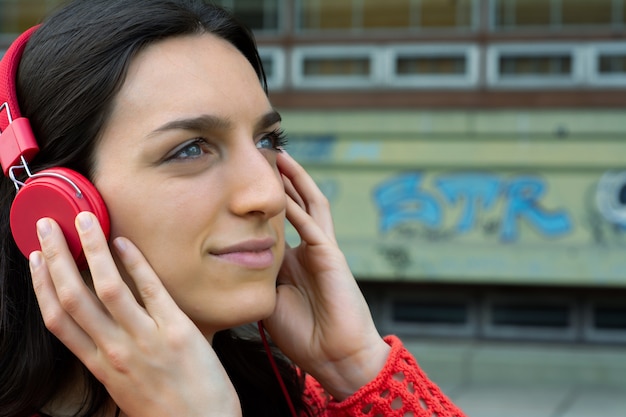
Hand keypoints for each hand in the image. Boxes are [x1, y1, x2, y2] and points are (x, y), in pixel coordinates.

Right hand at [30, 212, 240, 416]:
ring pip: (108, 287)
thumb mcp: (125, 388)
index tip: (34, 259)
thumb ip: (111, 358)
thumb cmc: (166, 410)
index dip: (41, 285)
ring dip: (92, 249)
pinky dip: (136, 264)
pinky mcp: (177, 330)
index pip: (58, 319)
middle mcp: (115, 351)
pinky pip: (152, 290)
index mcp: (99, 365)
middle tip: (48, 226)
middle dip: (56, 257)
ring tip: (84, 220)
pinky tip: (125, 242)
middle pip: (74, 296)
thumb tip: (105, 331)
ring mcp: (145, 339)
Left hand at [263, 152, 390, 399]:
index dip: (263, 202)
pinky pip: (313, 226)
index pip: (278, 222)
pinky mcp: (332, 257)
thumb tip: (231, 263)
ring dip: (296, 181)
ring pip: (310, 205)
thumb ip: (256, 279)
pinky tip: (285, 189)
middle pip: (296, 205)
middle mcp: (308, 249)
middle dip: (281, 181)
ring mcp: (322, 250)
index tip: (243, 183)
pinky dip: (299, 207)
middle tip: (262, 155)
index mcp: (293, 261)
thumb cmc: (302, 334)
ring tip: (280, 156)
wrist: (334, 356)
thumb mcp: (269, 301)